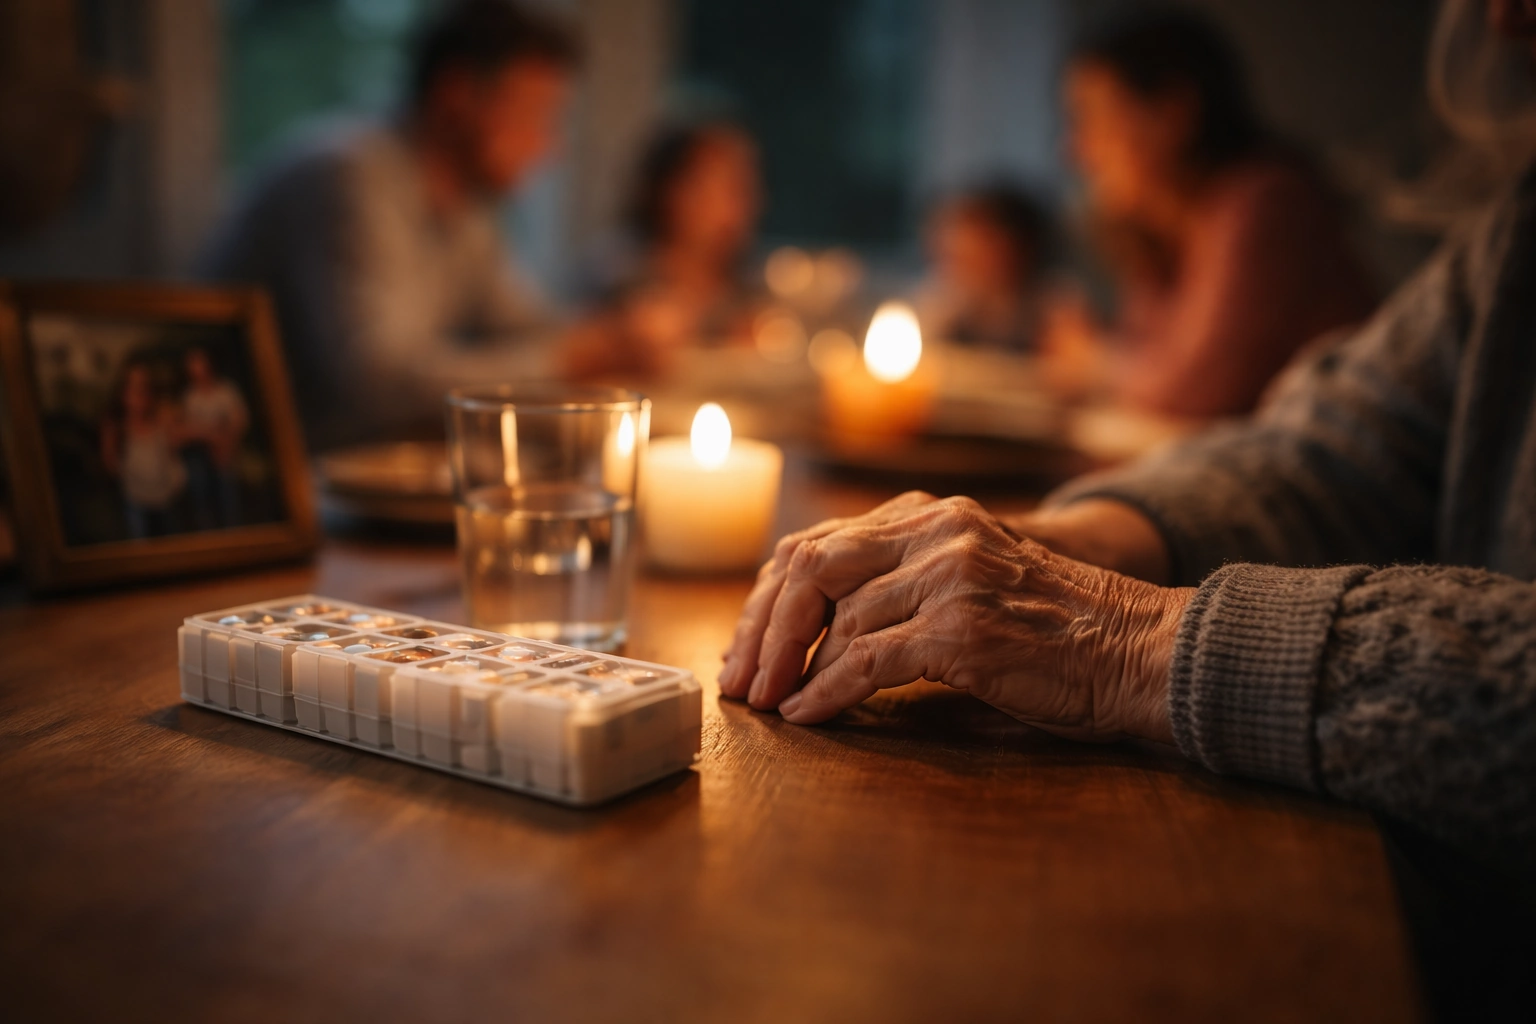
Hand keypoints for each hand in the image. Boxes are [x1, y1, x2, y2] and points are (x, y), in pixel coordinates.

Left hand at [721, 495, 1191, 742]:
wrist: (1140, 649)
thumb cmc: (1056, 630)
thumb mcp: (972, 582)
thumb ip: (903, 586)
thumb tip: (814, 634)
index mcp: (931, 515)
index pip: (818, 542)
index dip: (769, 596)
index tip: (746, 645)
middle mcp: (935, 531)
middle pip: (810, 567)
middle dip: (762, 627)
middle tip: (739, 681)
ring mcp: (948, 576)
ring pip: (835, 618)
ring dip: (789, 668)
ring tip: (769, 706)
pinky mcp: (961, 629)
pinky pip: (866, 662)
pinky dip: (826, 693)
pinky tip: (807, 717)